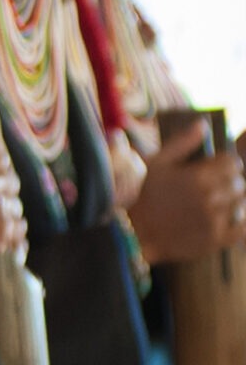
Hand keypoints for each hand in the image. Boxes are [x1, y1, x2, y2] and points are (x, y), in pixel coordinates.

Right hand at [129, 120, 245, 265]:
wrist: (130, 236)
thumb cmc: (140, 198)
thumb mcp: (155, 165)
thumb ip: (181, 143)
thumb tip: (202, 125)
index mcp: (198, 176)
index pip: (232, 163)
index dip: (225, 164)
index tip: (216, 170)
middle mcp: (210, 197)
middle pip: (239, 183)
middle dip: (229, 183)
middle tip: (214, 190)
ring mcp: (214, 219)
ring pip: (242, 204)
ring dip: (233, 203)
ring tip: (216, 206)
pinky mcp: (215, 240)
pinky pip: (242, 229)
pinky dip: (240, 224)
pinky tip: (227, 222)